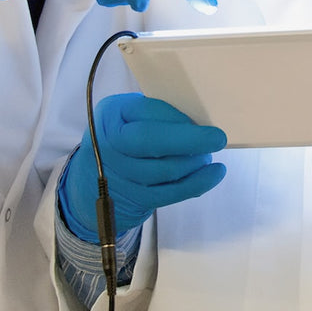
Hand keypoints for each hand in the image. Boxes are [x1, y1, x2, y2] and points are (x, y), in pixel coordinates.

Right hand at [60, 93, 226, 240]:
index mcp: (110, 114)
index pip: (145, 111)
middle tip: (218, 139)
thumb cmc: (124, 138)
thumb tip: (200, 119)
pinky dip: (195, 184)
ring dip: (194, 163)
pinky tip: (212, 174)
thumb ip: (156, 114)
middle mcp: (108, 143)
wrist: (93, 180)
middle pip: (149, 141)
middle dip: (189, 140)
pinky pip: (169, 193)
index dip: (176, 117)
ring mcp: (118, 174)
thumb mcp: (129, 117)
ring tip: (208, 155)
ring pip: (164, 169)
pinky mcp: (132, 198)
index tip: (201, 119)